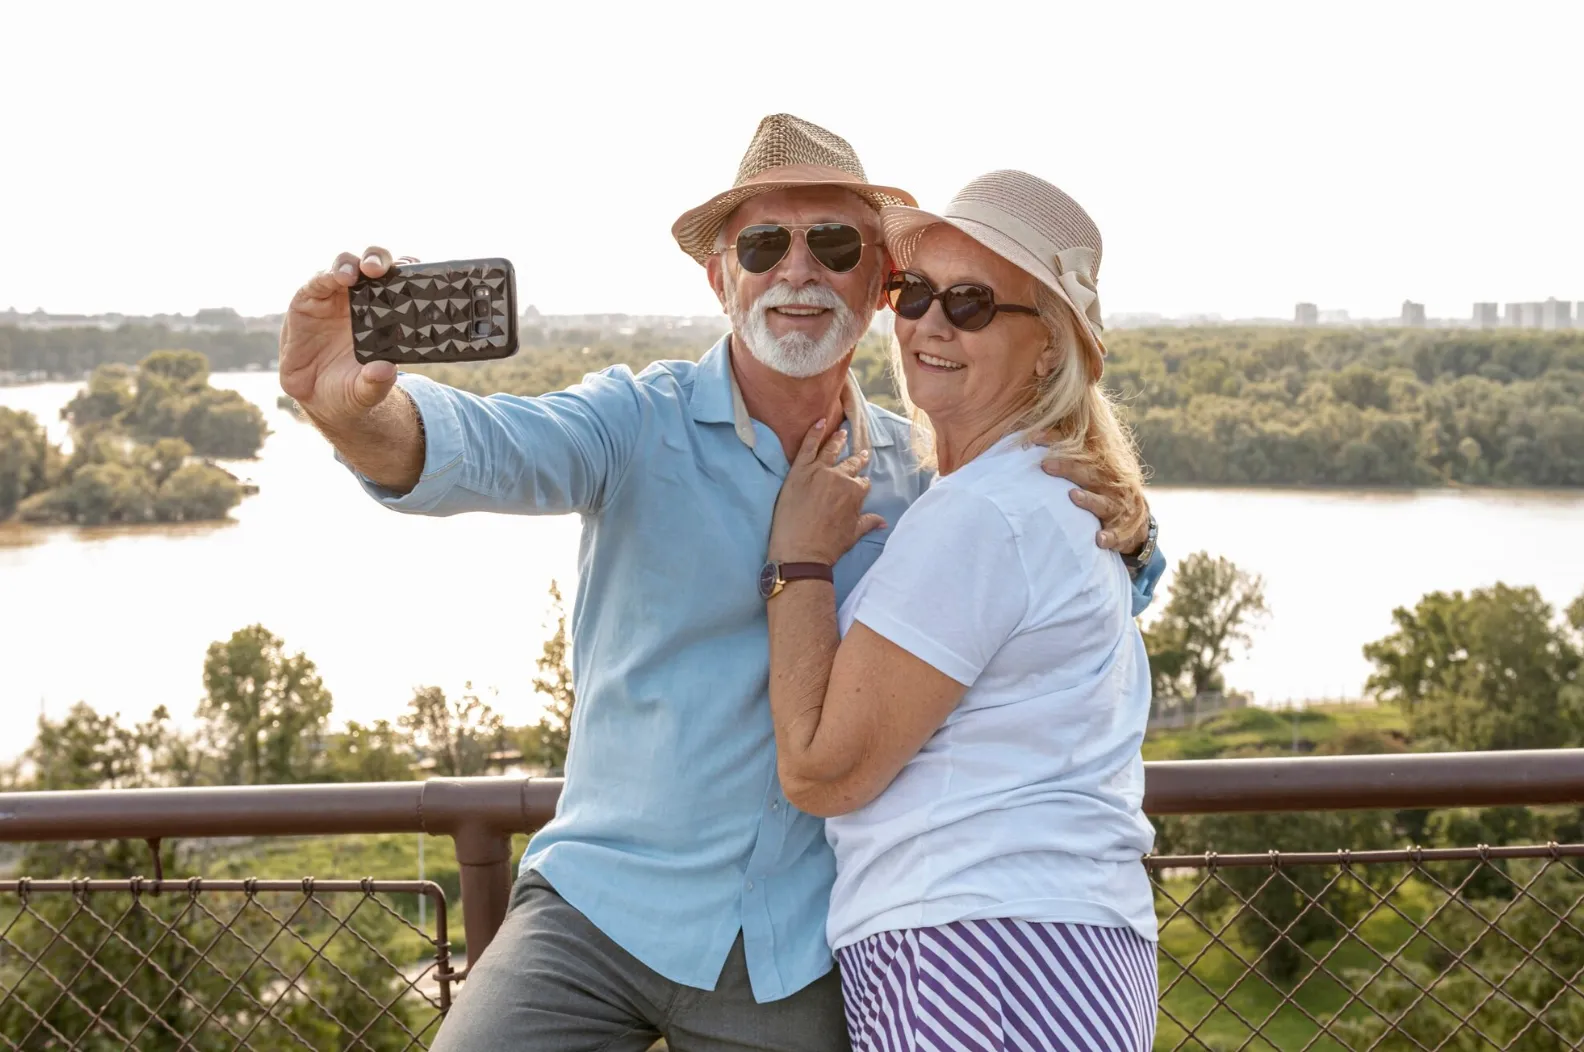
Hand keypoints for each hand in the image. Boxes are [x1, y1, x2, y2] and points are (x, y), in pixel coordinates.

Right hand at [279, 245, 412, 429]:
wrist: (316, 398)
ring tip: (357, 274)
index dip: (409, 272)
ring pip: (345, 266)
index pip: (401, 282)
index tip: (415, 273)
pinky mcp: (309, 299)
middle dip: (379, 259)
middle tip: (381, 269)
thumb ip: (376, 383)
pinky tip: (337, 278)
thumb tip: (386, 370)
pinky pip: (318, 281)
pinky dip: (327, 276)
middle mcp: (362, 299)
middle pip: (373, 265)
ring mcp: (335, 296)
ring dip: (352, 265)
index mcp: (385, 314)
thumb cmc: (349, 389)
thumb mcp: (364, 392)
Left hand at [768, 419, 886, 565]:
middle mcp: (840, 477)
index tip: (859, 483)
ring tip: (841, 432)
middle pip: (850, 464)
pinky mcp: (800, 471)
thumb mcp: (853, 534)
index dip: (861, 484)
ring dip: (838, 440)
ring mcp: (819, 471)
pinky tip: (820, 422)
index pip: (862, 482)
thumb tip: (883, 521)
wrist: (801, 552)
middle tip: (860, 454)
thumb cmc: (828, 546)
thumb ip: (868, 522)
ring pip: (831, 450)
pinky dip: (814, 433)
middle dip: (857, 459)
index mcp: (855, 492)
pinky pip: (808, 446)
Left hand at [1041, 453, 1150, 552]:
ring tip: (1073, 495)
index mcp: (1102, 470)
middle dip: (1068, 468)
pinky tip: (1099, 539)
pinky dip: (1110, 536)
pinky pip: (1117, 534)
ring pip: (1103, 502)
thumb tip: (1034, 446)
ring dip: (1088, 500)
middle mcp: (1111, 486)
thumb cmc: (1105, 497)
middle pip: (1089, 474)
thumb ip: (1070, 466)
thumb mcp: (1094, 478)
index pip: (1081, 453)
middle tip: (1046, 465)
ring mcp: (1118, 508)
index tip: (1034, 440)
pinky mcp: (1123, 530)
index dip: (1059, 444)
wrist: (1139, 526)